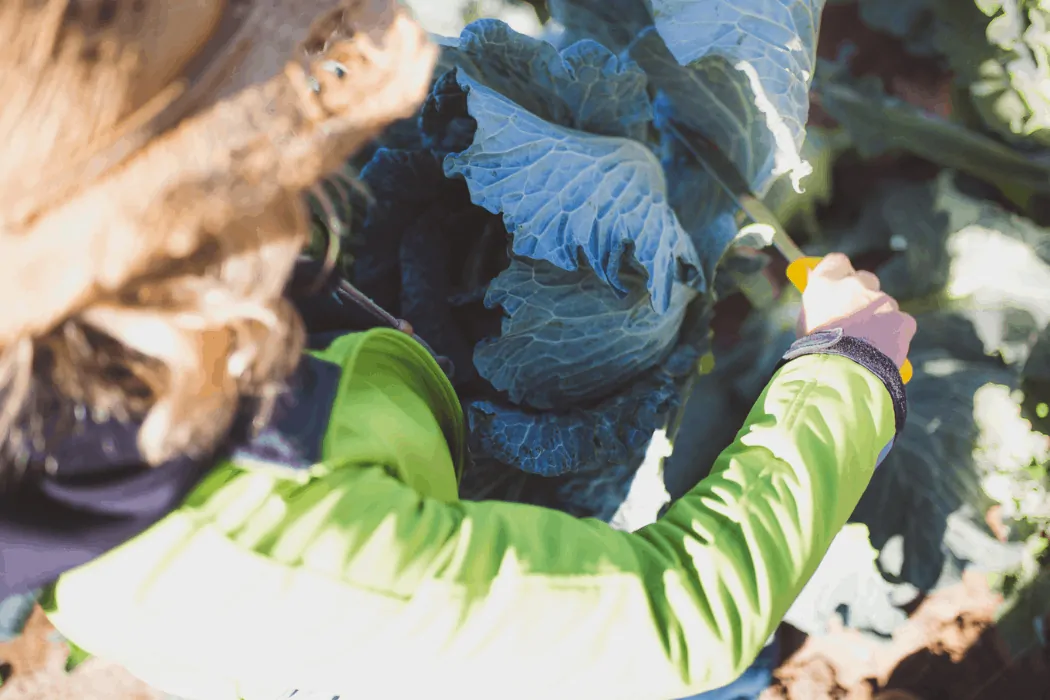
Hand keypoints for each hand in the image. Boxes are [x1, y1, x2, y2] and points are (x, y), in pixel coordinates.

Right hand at [796, 253, 916, 367]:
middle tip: (855, 319)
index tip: (838, 284)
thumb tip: (826, 304)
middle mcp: (855, 285)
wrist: (840, 372)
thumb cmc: (815, 351)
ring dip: (877, 319)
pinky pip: (901, 324)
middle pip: (865, 280)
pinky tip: (882, 351)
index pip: (837, 262)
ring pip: (883, 306)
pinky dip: (894, 336)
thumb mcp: (806, 324)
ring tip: (865, 346)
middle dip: (862, 296)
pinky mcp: (902, 319)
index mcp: (826, 282)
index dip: (839, 272)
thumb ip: (820, 306)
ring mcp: (882, 301)